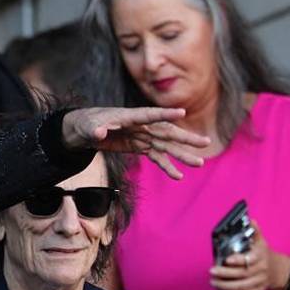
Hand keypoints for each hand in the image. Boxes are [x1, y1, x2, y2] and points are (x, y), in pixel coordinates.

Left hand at [60, 106, 210, 179]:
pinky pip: (157, 157)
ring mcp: (143, 136)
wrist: (85, 131)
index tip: (182, 113)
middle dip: (185, 138)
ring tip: (199, 163)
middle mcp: (141, 126)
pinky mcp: (141, 146)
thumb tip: (99, 133)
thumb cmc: (86, 124)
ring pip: (166, 146)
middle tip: (205, 143)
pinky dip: (167, 166)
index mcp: (129, 117)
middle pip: (166, 131)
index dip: (165, 114)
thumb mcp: (87, 128)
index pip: (149, 115)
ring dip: (182, 154)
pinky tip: (179, 176)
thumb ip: (95, 130)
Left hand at [210, 220, 289, 289]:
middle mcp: (261, 270)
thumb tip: (251, 220)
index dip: (238, 260)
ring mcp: (259, 282)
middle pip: (242, 274)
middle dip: (226, 274)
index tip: (226, 260)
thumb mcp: (262, 242)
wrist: (279, 270)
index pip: (250, 259)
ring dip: (225, 286)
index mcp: (261, 256)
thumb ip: (255, 232)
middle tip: (212, 271)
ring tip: (213, 282)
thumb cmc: (264, 254)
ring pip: (241, 287)